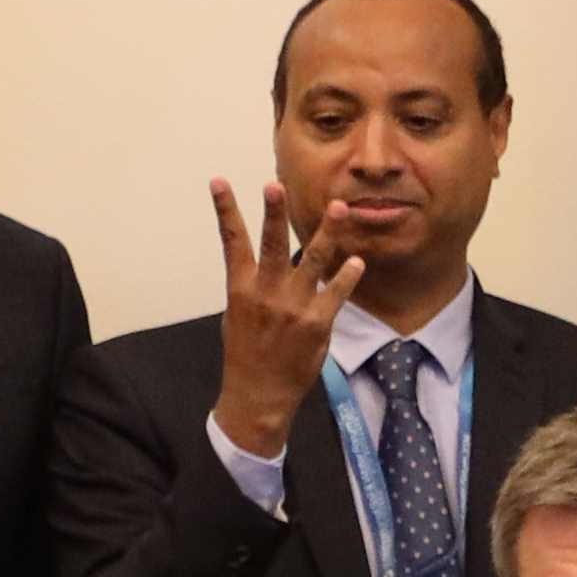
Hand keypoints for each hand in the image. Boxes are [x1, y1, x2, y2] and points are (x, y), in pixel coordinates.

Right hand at [203, 179, 362, 463]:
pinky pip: (336, 292)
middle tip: (276, 184)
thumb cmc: (246, 353)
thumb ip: (252, 286)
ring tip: (339, 206)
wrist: (258, 395)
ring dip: (327, 232)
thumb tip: (262, 264)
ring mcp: (293, 307)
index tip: (219, 181)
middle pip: (272, 244)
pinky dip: (347, 276)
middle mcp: (266, 293)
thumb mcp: (237, 316)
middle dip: (274, 213)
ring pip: (313, 260)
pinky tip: (357, 262)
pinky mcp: (318, 323)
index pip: (231, 241)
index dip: (225, 209)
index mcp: (241, 288)